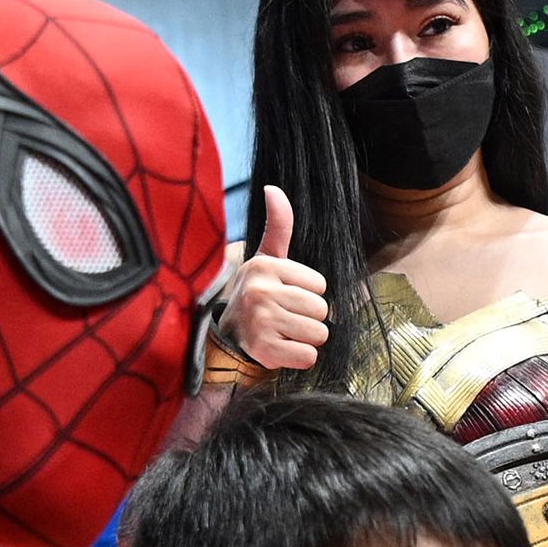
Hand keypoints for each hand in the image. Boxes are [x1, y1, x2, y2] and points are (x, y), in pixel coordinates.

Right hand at [222, 187, 330, 371]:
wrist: (225, 335)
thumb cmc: (255, 294)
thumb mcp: (265, 258)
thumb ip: (278, 226)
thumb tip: (273, 188)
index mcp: (265, 266)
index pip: (321, 286)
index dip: (308, 294)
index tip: (285, 296)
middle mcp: (261, 291)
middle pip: (322, 310)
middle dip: (309, 318)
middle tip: (285, 318)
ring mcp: (261, 322)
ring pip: (318, 334)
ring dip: (305, 339)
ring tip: (282, 332)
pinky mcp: (263, 350)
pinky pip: (308, 357)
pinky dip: (298, 358)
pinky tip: (280, 348)